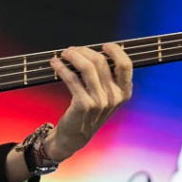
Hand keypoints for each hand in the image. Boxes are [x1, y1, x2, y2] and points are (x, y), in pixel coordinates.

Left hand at [44, 43, 132, 160]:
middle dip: (84, 51)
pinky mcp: (83, 105)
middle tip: (72, 50)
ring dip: (72, 56)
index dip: (115, 51)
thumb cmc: (89, 111)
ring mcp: (100, 102)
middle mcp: (114, 97)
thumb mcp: (105, 96)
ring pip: (87, 68)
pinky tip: (55, 63)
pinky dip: (62, 68)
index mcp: (124, 93)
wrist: (75, 136)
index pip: (126, 65)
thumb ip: (106, 78)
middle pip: (101, 62)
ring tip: (63, 54)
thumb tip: (92, 52)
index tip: (104, 46)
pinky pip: (72, 79)